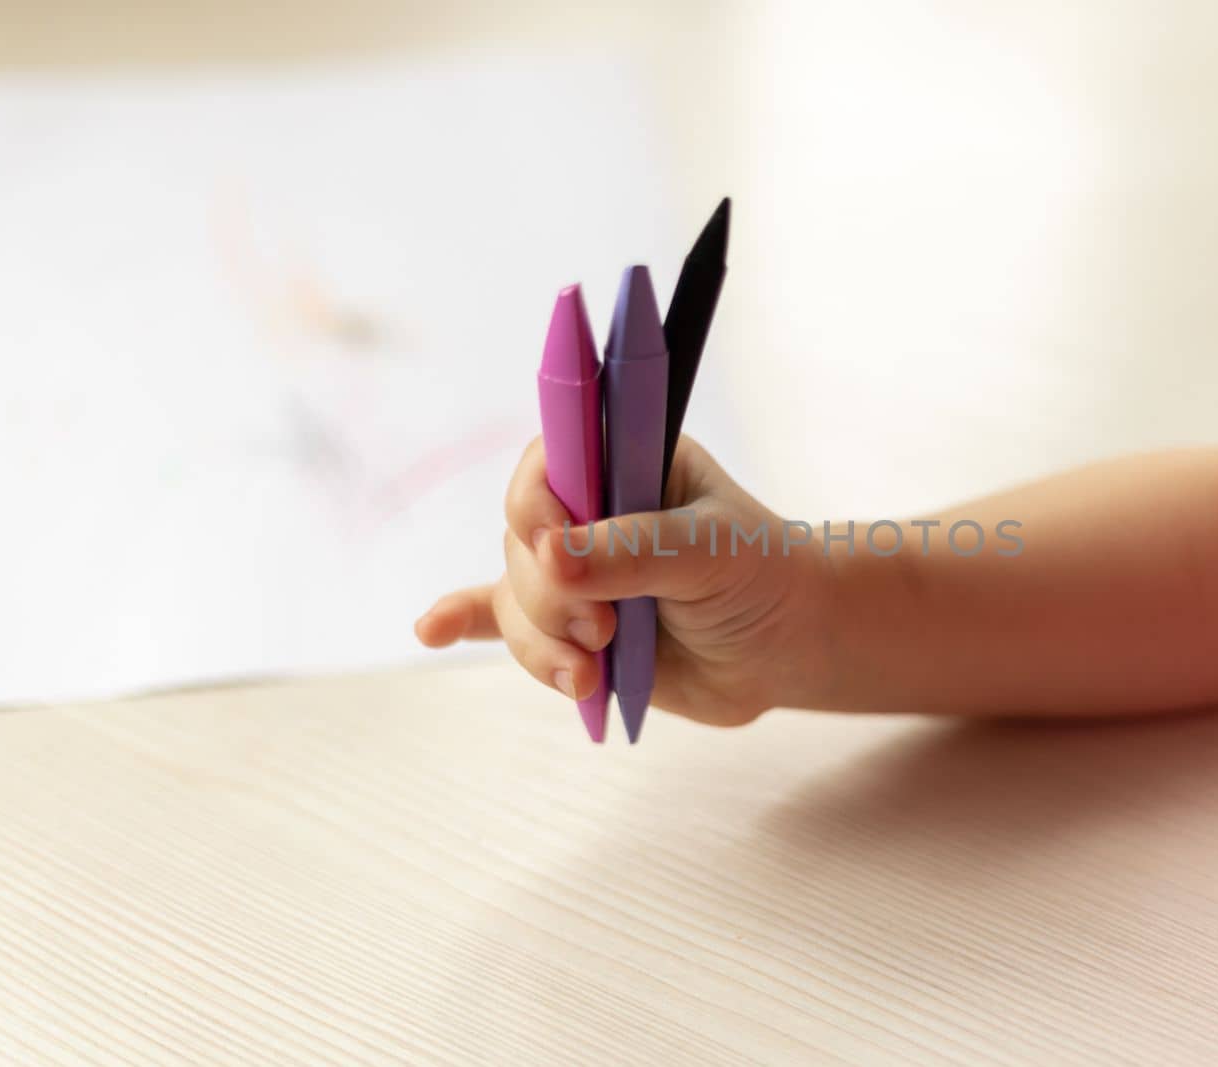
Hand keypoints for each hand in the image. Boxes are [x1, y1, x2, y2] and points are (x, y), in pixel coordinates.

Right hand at [415, 436, 833, 726]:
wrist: (785, 647)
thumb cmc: (761, 574)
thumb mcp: (712, 551)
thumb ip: (635, 551)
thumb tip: (551, 558)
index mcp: (623, 460)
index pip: (549, 457)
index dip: (537, 500)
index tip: (552, 539)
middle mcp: (588, 510)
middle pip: (521, 541)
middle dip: (553, 595)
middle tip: (606, 628)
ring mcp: (574, 571)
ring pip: (513, 599)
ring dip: (543, 642)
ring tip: (594, 668)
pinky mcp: (567, 627)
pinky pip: (498, 619)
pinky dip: (464, 621)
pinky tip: (433, 628)